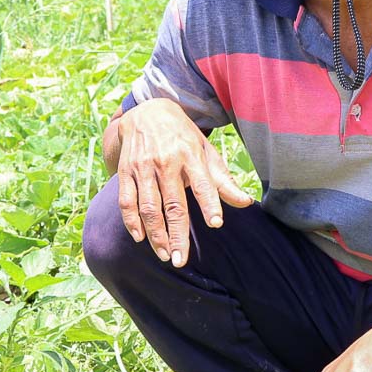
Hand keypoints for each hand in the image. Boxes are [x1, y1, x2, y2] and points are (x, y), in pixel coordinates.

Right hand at [108, 99, 251, 266]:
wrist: (147, 112)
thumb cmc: (183, 138)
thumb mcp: (206, 152)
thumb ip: (223, 180)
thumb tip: (245, 203)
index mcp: (191, 155)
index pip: (203, 183)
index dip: (209, 203)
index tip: (215, 223)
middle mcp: (166, 161)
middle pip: (173, 204)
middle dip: (177, 234)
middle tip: (181, 260)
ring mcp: (143, 167)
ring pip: (148, 207)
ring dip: (155, 235)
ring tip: (165, 255)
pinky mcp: (126, 171)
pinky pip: (127, 201)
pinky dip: (132, 221)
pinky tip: (140, 238)